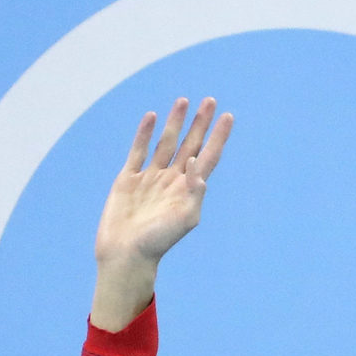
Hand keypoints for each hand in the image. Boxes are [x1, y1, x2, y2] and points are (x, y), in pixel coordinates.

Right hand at [91, 98, 233, 331]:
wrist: (126, 254)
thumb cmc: (158, 241)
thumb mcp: (185, 218)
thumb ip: (195, 191)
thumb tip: (196, 162)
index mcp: (188, 191)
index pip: (208, 157)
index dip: (218, 137)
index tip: (229, 117)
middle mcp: (171, 181)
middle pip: (190, 145)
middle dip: (200, 124)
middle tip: (210, 101)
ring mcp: (150, 179)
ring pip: (166, 143)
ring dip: (175, 122)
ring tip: (184, 100)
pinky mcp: (128, 179)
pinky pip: (138, 151)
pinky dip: (145, 133)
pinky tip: (152, 117)